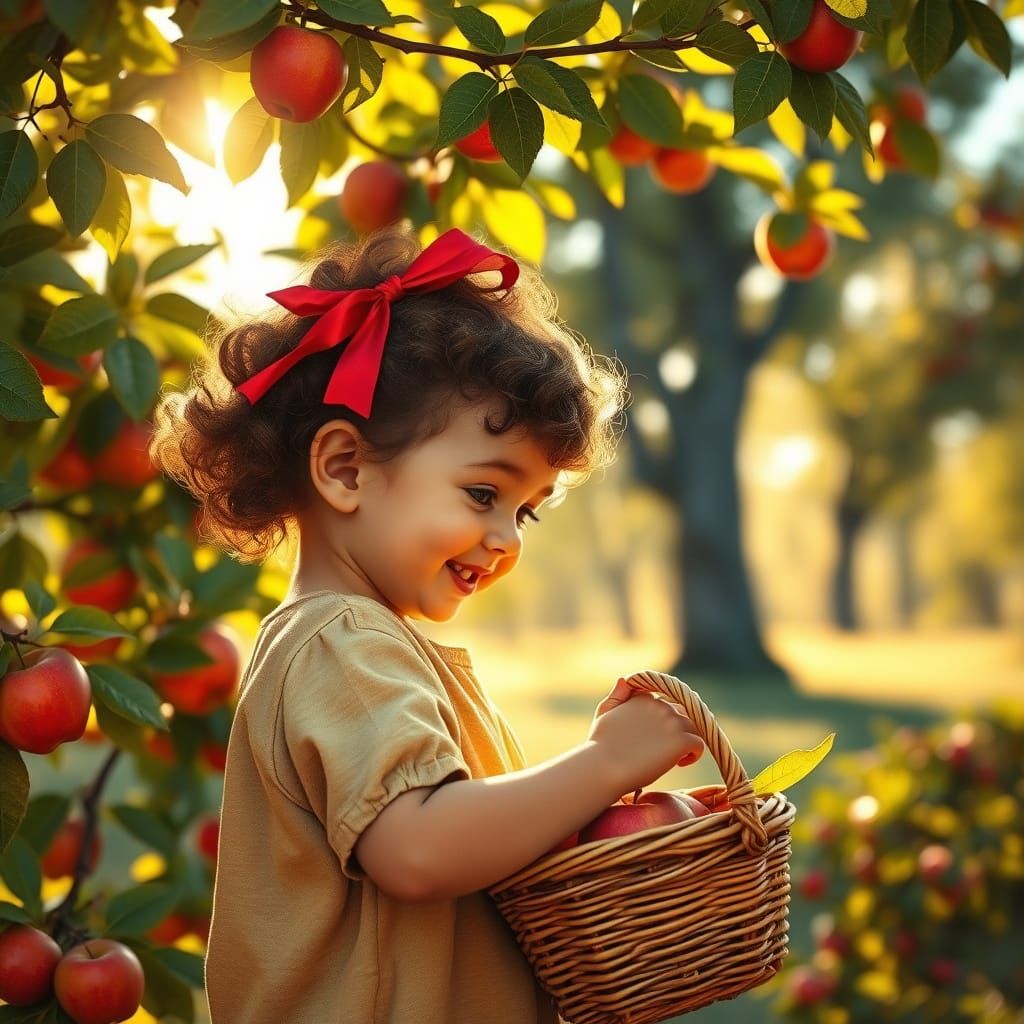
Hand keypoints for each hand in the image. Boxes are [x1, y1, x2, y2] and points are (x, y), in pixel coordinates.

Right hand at [589, 677, 704, 792]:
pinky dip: (694, 754)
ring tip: (674, 757)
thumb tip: (624, 679)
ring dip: (687, 740)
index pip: (666, 704)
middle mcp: (660, 705)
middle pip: (682, 714)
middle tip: (667, 748)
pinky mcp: (680, 740)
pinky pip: (698, 743)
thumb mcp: (605, 713)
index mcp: (644, 698)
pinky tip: (680, 763)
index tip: (657, 736)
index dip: (665, 720)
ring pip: (693, 728)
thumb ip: (617, 696)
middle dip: (678, 729)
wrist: (604, 767)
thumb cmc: (600, 745)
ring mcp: (672, 722)